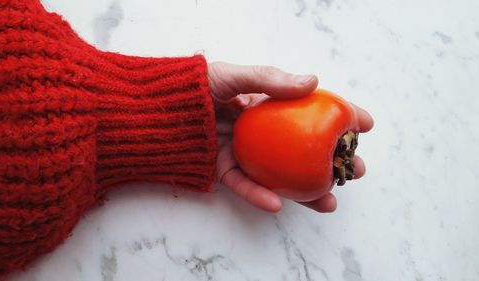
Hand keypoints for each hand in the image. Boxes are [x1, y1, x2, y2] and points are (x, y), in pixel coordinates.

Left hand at [208, 62, 373, 212]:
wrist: (154, 108)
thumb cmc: (193, 86)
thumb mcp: (233, 75)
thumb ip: (270, 79)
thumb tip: (313, 81)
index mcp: (265, 106)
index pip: (309, 111)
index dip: (339, 116)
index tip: (364, 124)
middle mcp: (259, 132)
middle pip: (302, 149)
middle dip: (332, 162)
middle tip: (355, 169)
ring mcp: (242, 152)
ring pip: (279, 175)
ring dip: (305, 191)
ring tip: (329, 200)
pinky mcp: (221, 170)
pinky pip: (243, 185)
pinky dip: (259, 196)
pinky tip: (279, 204)